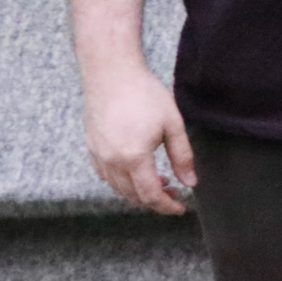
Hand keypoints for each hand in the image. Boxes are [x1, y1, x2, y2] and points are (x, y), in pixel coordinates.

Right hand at [83, 65, 194, 214]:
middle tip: (174, 194)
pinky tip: (136, 172)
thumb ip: (183, 157)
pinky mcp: (91, 147)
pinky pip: (106, 176)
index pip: (150, 195)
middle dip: (155, 201)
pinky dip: (122, 182)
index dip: (167, 206)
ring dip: (138, 192)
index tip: (181, 207)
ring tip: (160, 182)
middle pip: (133, 196)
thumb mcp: (173, 124)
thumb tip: (190, 183)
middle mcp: (112, 161)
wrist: (111, 73)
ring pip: (118, 188)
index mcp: (134, 157)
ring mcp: (98, 155)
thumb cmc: (144, 94)